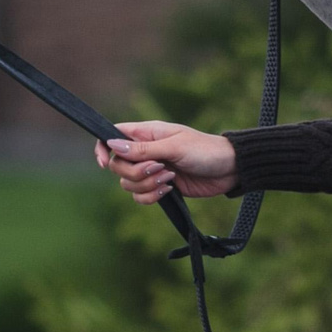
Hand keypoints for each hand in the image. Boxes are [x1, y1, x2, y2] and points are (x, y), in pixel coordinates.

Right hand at [94, 120, 238, 202]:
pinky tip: (169, 190)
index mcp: (146, 133)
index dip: (102, 149)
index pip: (111, 136)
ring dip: (146, 185)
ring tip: (170, 179)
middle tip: (160, 168)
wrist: (229, 170)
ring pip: (127, 183)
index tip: (103, 163)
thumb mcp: (174, 147)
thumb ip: (143, 148)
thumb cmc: (205, 150)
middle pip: (117, 165)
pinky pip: (141, 196)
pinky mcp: (160, 187)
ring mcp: (152, 170)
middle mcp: (145, 151)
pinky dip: (151, 197)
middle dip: (135, 172)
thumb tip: (112, 145)